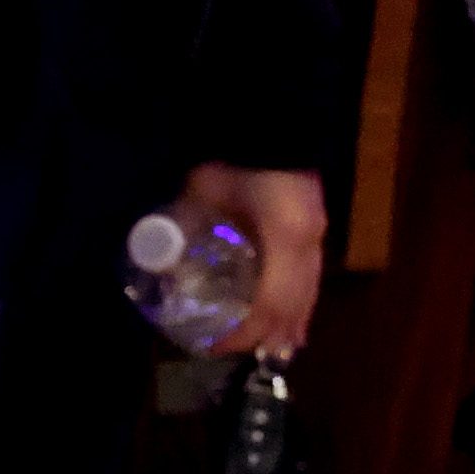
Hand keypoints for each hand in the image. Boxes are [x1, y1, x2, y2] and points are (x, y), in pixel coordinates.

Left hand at [173, 163, 330, 356]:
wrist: (272, 122)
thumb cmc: (236, 159)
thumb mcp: (202, 191)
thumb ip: (184, 224)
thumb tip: (156, 258)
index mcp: (285, 238)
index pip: (268, 304)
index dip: (243, 332)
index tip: (214, 344)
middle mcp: (308, 245)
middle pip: (292, 306)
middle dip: (264, 335)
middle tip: (232, 351)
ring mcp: (318, 238)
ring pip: (309, 295)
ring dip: (289, 325)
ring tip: (269, 350)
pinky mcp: (317, 232)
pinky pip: (313, 279)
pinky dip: (302, 305)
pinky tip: (294, 324)